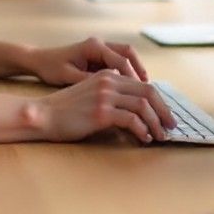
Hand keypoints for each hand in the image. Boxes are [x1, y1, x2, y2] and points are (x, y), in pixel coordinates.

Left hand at [28, 37, 148, 85]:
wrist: (39, 60)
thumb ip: (90, 82)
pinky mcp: (98, 55)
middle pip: (129, 53)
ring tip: (143, 89)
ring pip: (126, 55)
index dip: (132, 78)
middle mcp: (99, 43)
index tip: (140, 94)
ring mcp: (99, 48)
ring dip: (135, 70)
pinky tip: (129, 88)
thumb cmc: (51, 68)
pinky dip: (126, 72)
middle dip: (139, 70)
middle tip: (148, 89)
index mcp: (93, 46)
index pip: (120, 61)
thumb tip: (111, 92)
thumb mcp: (69, 77)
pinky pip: (118, 61)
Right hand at [31, 69, 174, 142]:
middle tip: (170, 126)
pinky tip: (143, 138)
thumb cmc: (66, 110)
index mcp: (108, 75)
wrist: (43, 115)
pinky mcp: (101, 112)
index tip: (165, 116)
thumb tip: (136, 112)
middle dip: (164, 111)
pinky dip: (142, 130)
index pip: (143, 85)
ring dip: (156, 123)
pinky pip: (131, 120)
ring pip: (143, 106)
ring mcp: (105, 96)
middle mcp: (109, 81)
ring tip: (160, 136)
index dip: (158, 101)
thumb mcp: (91, 95)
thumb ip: (112, 97)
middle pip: (149, 92)